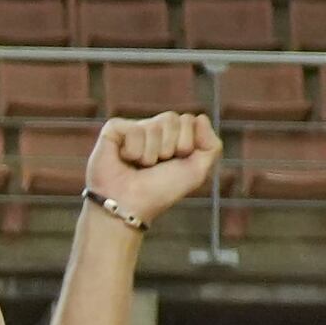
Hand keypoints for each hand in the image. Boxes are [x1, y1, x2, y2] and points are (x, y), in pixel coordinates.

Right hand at [83, 111, 219, 228]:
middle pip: (172, 118)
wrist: (129, 207)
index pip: (188, 120)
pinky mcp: (113, 129)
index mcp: (172, 136)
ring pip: (154, 125)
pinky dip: (133, 151)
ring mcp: (133, 127)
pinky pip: (134, 129)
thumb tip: (200, 117)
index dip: (185, 144)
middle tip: (154, 166)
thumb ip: (212, 146)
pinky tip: (124, 160)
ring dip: (150, 154)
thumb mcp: (196, 172)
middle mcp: (153, 128)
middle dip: (169, 147)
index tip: (172, 164)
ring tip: (138, 166)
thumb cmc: (160, 192)